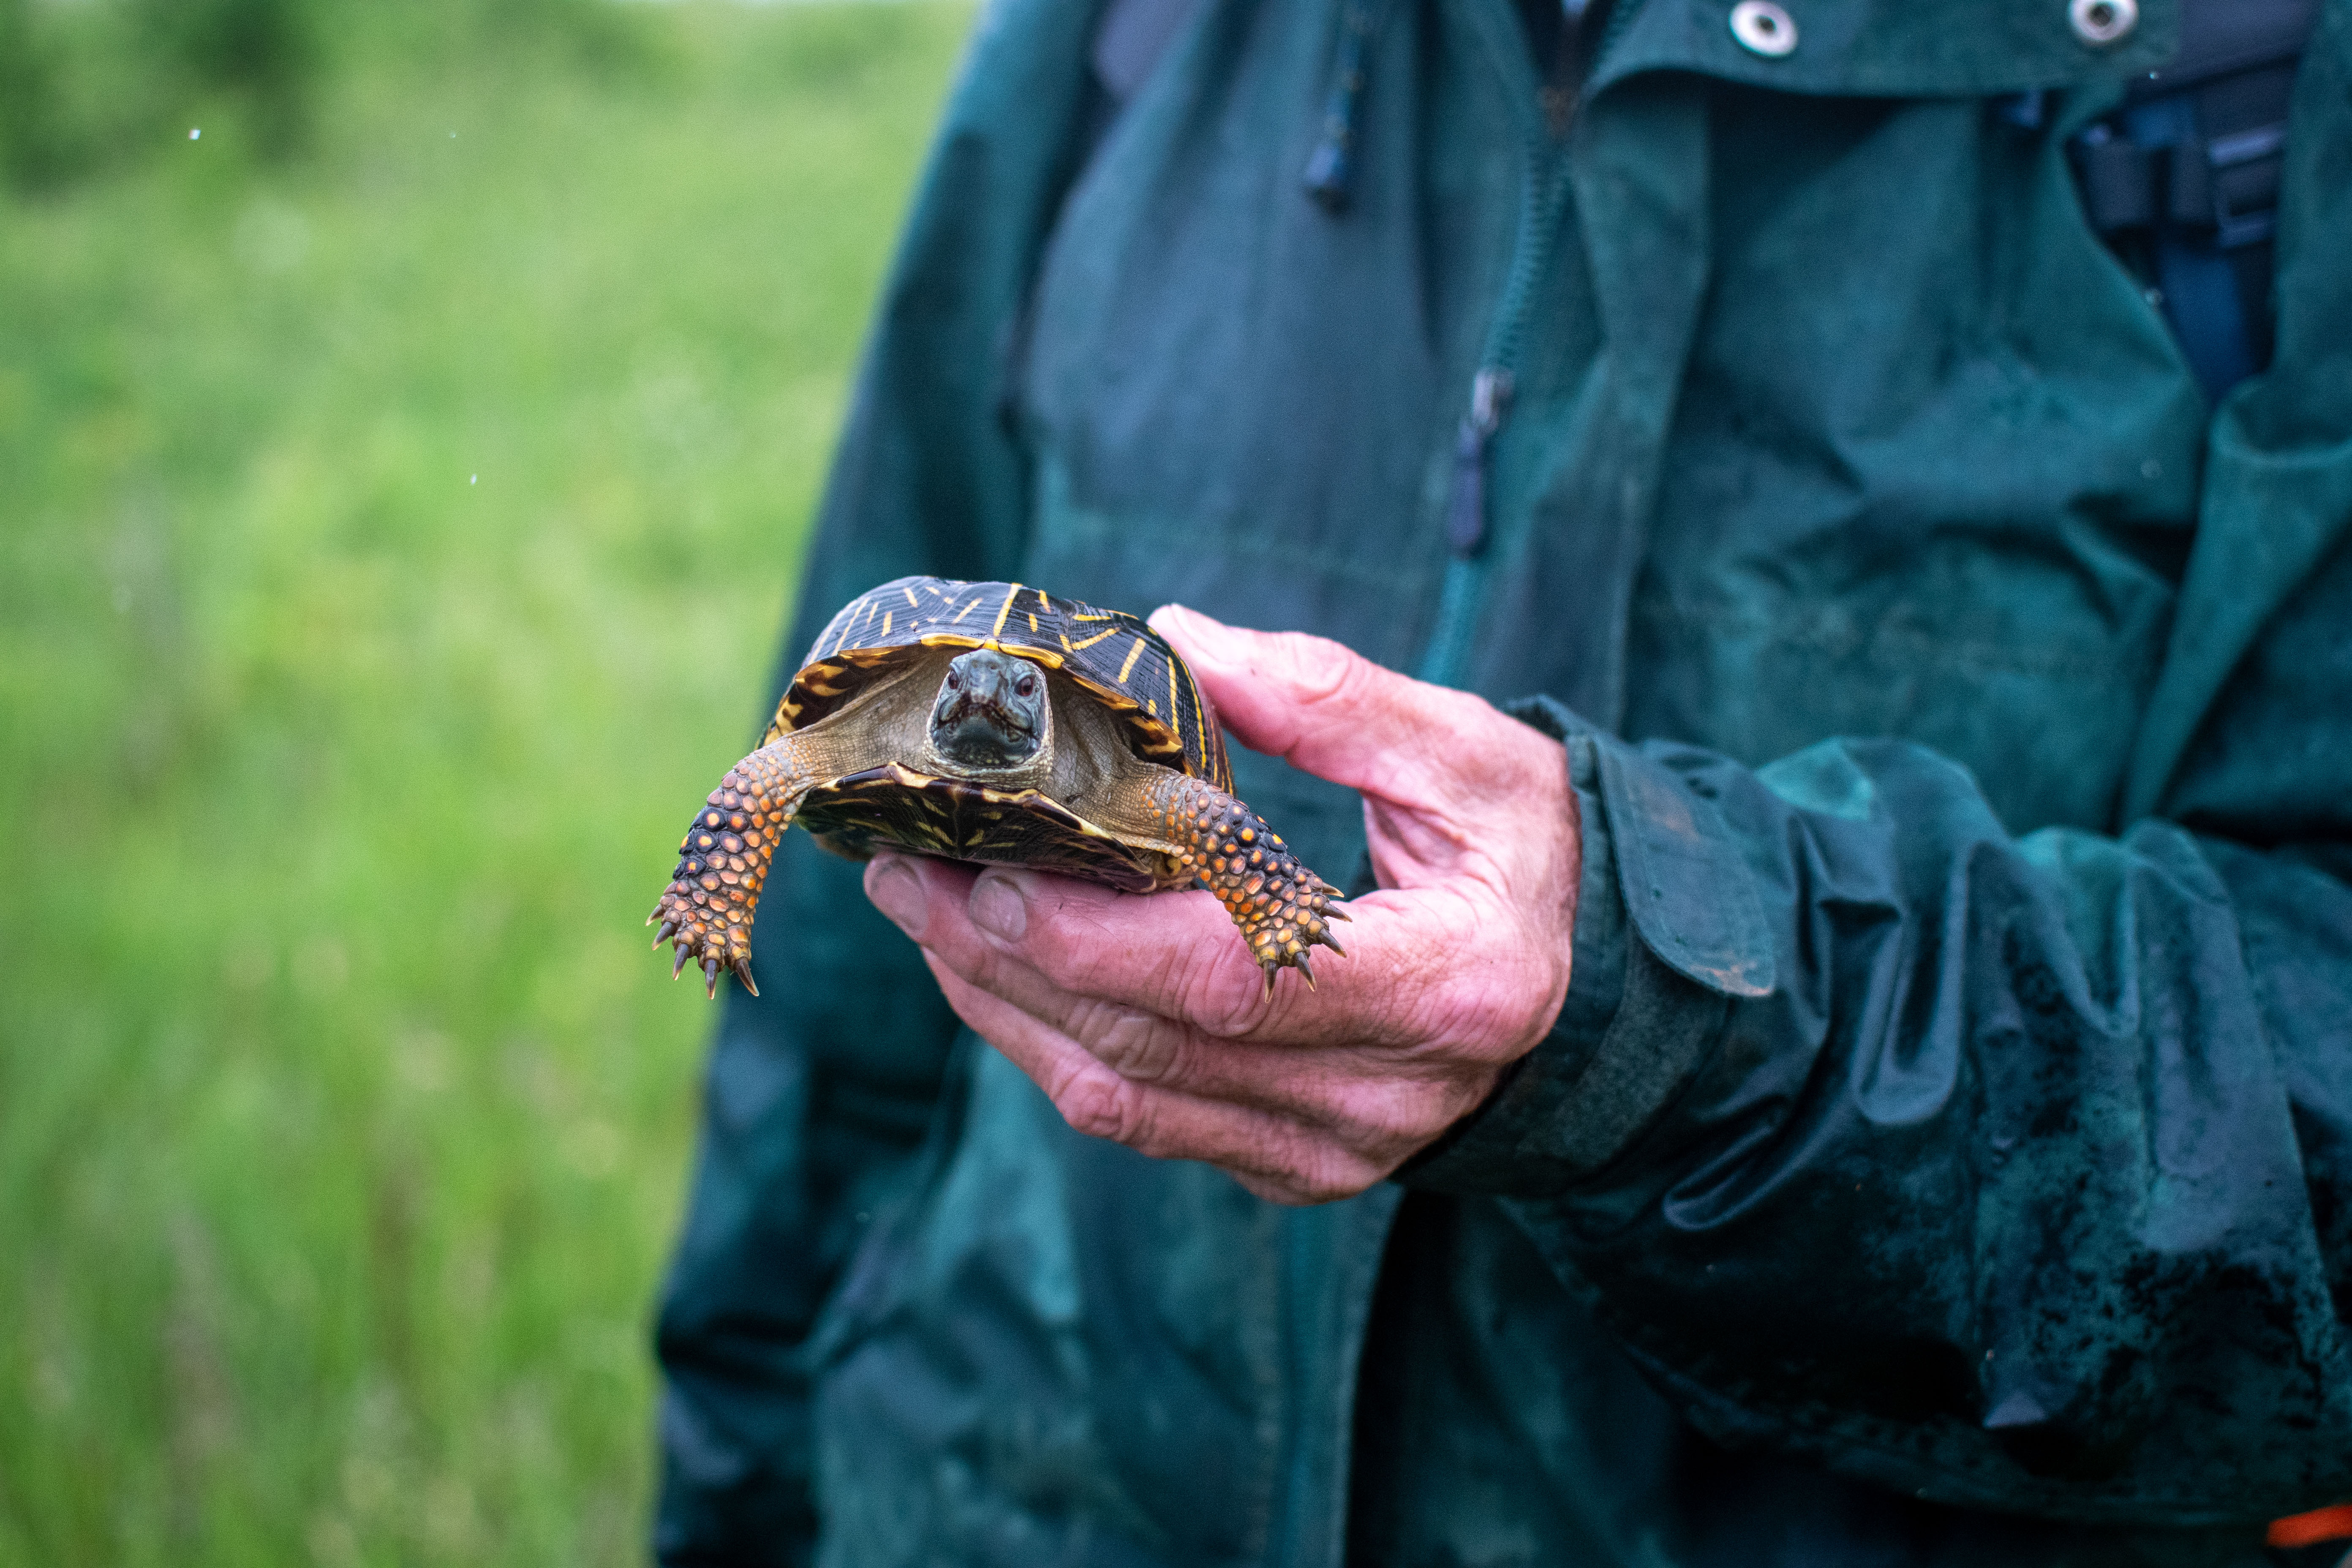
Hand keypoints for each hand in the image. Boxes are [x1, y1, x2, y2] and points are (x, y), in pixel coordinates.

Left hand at [861, 605, 1579, 1203]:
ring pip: (1124, 1098)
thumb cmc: (1531, 857)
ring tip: (923, 907)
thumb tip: (1182, 644)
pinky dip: (1053, 1044)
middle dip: (1003, 958)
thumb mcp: (1471, 753)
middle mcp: (1383, 1095)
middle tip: (904, 868)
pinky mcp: (1293, 1166)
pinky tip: (999, 967)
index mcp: (1443, 986)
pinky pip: (1142, 1119)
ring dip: (1004, 1006)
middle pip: (1148, 1043)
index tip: (986, 869)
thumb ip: (1333, 699)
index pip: (1229, 981)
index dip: (1091, 934)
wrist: (1590, 988)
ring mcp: (1332, 1149)